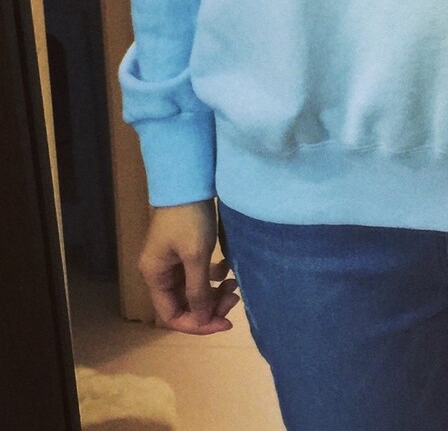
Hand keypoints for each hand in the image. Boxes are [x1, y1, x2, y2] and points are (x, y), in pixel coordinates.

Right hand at [137, 200, 240, 334]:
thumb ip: (198, 290)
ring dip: (214, 292)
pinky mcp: (184, 250)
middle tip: (235, 299)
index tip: (224, 322)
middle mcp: (160, 272)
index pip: (172, 315)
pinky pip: (198, 274)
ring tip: (235, 285)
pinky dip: (213, 276)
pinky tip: (227, 267)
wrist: (189, 181)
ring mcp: (172, 261)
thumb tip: (201, 320)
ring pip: (193, 289)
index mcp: (155, 276)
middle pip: (184, 303)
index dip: (198, 323)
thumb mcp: (196, 256)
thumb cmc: (189, 219)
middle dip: (210, 306)